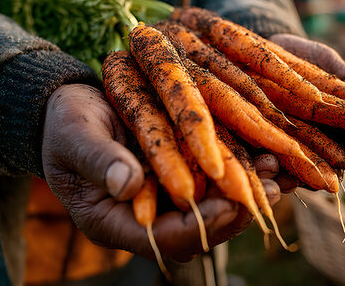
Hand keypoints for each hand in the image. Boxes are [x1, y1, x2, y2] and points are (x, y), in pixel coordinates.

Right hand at [41, 84, 279, 260]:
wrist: (73, 107)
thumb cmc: (65, 124)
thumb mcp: (74, 137)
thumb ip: (98, 160)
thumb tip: (128, 185)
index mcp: (117, 221)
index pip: (165, 237)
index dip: (200, 224)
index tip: (230, 205)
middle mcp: (151, 215)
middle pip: (202, 226)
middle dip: (238, 210)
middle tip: (269, 192)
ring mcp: (170, 194)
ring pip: (217, 203)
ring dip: (250, 189)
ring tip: (279, 171)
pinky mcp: (184, 171)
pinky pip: (218, 177)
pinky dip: (245, 167)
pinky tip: (271, 151)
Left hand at [268, 34, 344, 164]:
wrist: (258, 53)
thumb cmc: (301, 58)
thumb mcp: (327, 63)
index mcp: (342, 127)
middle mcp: (318, 146)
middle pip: (333, 168)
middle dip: (334, 171)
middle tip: (335, 172)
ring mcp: (290, 151)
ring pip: (300, 174)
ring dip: (301, 178)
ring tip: (304, 176)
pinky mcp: (260, 151)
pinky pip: (267, 168)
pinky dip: (270, 172)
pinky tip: (268, 166)